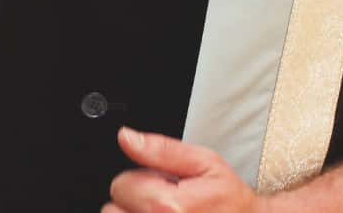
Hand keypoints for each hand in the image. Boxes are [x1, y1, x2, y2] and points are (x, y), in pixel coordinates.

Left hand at [103, 127, 263, 212]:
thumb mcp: (204, 163)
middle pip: (113, 210)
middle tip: (163, 204)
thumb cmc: (230, 201)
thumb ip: (161, 149)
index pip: (121, 185)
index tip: (162, 185)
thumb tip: (126, 137)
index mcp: (169, 207)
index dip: (140, 180)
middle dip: (133, 202)